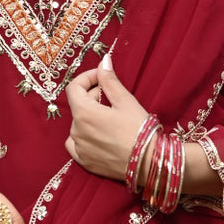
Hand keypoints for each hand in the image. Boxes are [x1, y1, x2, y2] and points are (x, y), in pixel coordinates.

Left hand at [64, 53, 149, 181]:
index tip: (101, 77)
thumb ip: (109, 81)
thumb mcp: (125, 101)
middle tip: (114, 98)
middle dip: (93, 97)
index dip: (86, 78)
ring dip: (91, 117)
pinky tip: (101, 136)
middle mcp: (76, 131)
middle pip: (78, 106)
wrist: (150, 163)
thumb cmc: (140, 130)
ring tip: (111, 119)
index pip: (73, 88)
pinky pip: (77, 144)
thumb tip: (103, 61)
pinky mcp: (85, 162)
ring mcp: (79, 148)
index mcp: (84, 113)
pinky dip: (85, 136)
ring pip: (79, 124)